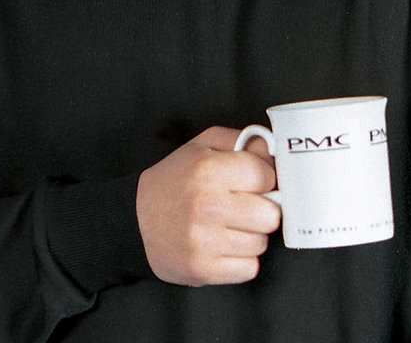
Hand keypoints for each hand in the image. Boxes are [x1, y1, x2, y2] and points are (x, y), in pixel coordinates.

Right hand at [136, 126, 280, 285]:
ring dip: (250, 236)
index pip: (268, 176)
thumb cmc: (174, 182)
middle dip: (262, 210)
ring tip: (228, 227)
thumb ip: (242, 141)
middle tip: (244, 208)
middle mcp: (206, 205)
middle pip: (271, 215)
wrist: (134, 221)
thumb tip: (276, 151)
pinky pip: (249, 269)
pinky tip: (224, 247)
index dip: (263, 179)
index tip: (251, 183)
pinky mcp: (201, 269)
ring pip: (261, 243)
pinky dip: (241, 261)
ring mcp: (203, 241)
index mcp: (208, 170)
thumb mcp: (203, 146)